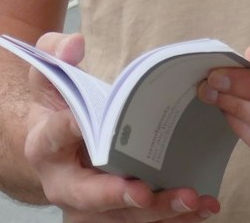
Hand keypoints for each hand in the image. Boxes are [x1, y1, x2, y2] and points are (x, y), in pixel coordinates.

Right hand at [23, 32, 220, 220]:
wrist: (58, 149)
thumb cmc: (59, 109)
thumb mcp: (50, 75)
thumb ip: (56, 52)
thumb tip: (75, 45)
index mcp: (45, 146)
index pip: (54, 136)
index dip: (67, 130)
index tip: (84, 124)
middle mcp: (63, 186)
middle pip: (89, 197)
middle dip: (118, 196)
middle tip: (144, 192)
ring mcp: (90, 208)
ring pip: (122, 219)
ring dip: (159, 212)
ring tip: (192, 199)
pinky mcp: (116, 217)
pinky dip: (175, 219)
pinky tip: (203, 208)